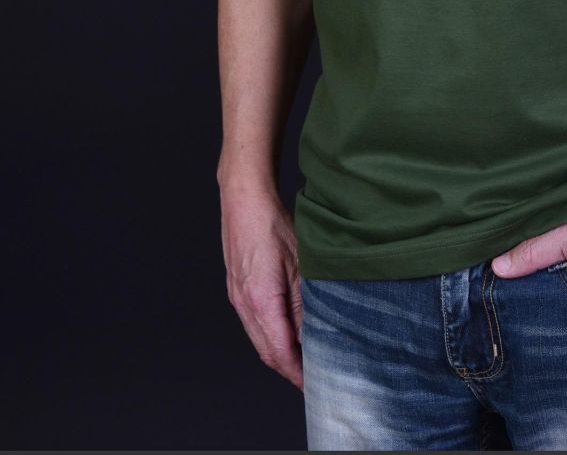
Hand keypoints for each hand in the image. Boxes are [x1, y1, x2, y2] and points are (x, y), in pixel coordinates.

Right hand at [220, 185, 303, 389]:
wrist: (244, 200)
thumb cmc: (272, 226)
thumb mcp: (299, 265)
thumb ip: (305, 303)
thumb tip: (314, 333)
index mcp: (260, 302)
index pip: (279, 351)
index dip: (296, 371)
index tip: (313, 383)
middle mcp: (244, 304)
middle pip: (266, 350)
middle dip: (288, 368)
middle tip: (312, 377)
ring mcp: (237, 297)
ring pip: (258, 337)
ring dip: (279, 351)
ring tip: (303, 357)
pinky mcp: (236, 287)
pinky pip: (253, 322)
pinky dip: (269, 334)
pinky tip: (286, 329)